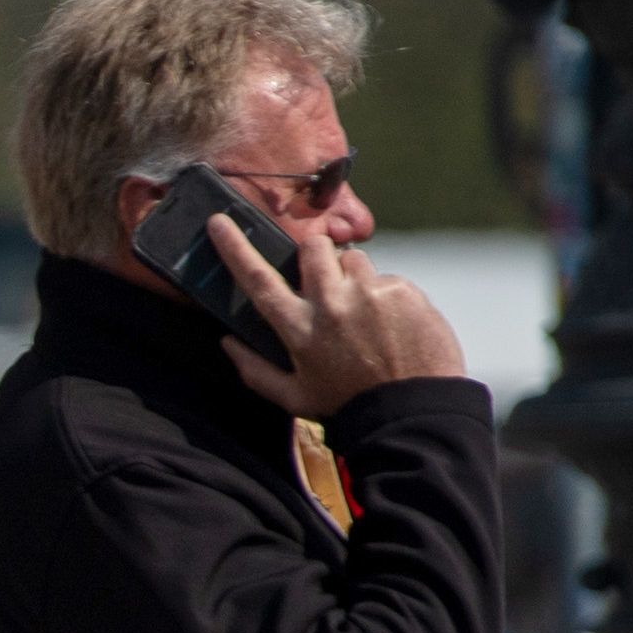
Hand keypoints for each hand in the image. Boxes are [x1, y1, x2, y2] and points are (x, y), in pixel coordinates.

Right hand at [208, 216, 467, 417]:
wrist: (412, 409)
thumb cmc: (347, 404)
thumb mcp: (293, 398)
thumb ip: (254, 370)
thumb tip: (227, 342)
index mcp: (298, 329)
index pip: (258, 279)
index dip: (235, 248)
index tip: (221, 222)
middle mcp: (331, 304)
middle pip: (313, 248)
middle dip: (314, 254)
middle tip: (323, 278)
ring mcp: (369, 293)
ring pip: (353, 259)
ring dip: (352, 278)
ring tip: (363, 314)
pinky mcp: (402, 290)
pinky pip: (387, 278)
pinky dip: (385, 296)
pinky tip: (391, 325)